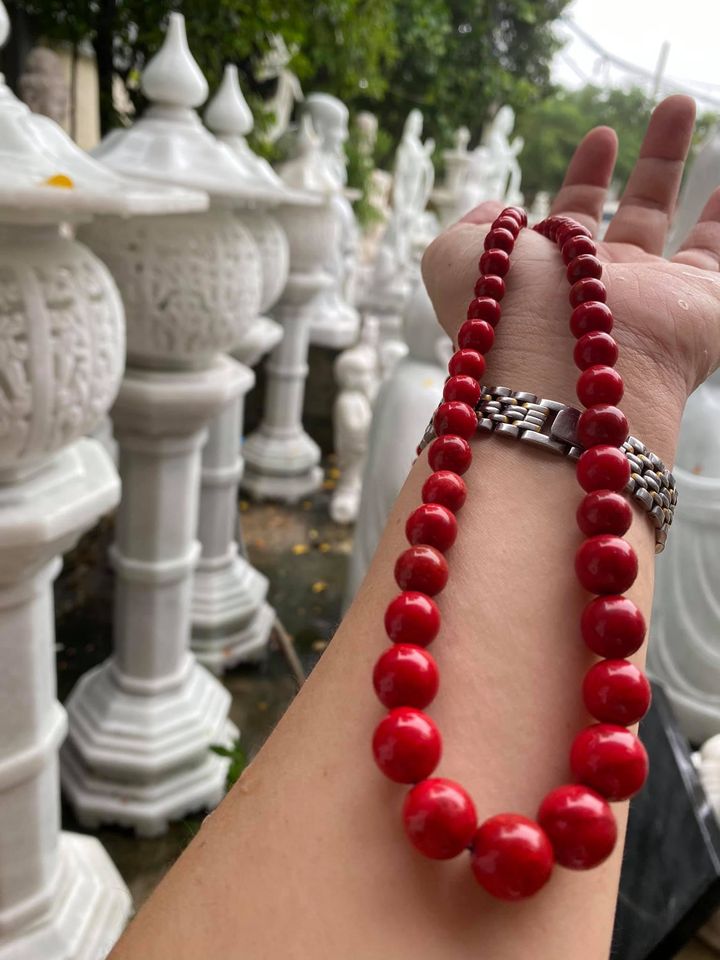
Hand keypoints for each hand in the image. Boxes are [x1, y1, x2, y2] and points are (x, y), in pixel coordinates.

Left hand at [422, 96, 719, 462]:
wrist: (556, 369)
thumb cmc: (501, 314)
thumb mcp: (453, 262)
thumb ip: (468, 231)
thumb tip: (496, 210)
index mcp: (550, 281)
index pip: (575, 220)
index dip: (586, 179)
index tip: (600, 138)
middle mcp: (602, 291)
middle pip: (633, 215)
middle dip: (648, 162)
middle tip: (669, 106)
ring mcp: (652, 298)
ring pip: (673, 224)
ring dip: (675, 165)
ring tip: (683, 105)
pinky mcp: (699, 307)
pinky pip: (718, 258)